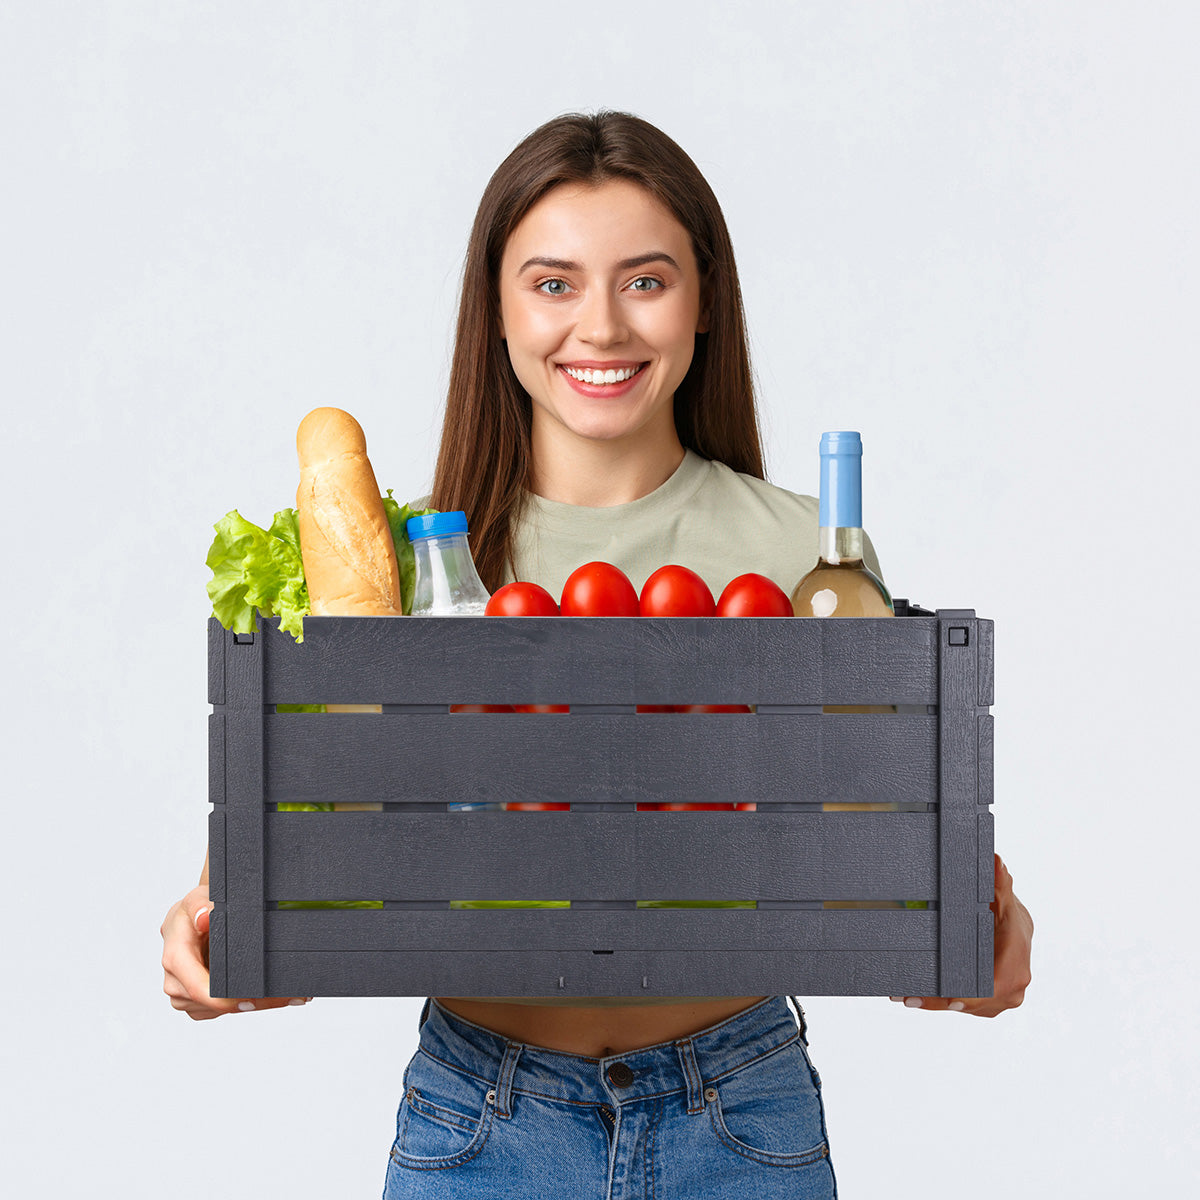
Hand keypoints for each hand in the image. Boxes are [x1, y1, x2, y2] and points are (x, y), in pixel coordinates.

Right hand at [161, 884, 309, 1019]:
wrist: (188, 920)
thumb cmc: (192, 911)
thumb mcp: (195, 899)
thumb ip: (199, 905)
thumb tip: (204, 917)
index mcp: (175, 960)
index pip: (200, 989)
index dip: (229, 999)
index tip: (257, 998)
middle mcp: (176, 983)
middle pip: (217, 1004)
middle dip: (254, 1002)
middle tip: (289, 997)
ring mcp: (185, 996)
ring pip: (223, 1010)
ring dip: (255, 1004)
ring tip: (286, 995)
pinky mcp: (196, 1003)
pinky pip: (222, 1009)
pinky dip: (246, 1003)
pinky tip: (269, 995)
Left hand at [890, 853, 1031, 1016]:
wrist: (1016, 929)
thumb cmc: (1007, 915)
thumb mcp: (1002, 898)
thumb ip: (999, 882)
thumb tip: (996, 864)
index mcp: (1015, 966)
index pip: (991, 989)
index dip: (968, 998)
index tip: (946, 1000)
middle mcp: (1012, 988)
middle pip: (972, 1002)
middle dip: (939, 1001)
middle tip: (907, 996)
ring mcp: (1001, 998)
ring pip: (964, 1006)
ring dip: (935, 1003)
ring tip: (905, 996)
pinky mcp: (989, 1001)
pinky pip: (963, 1004)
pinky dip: (941, 1001)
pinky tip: (917, 996)